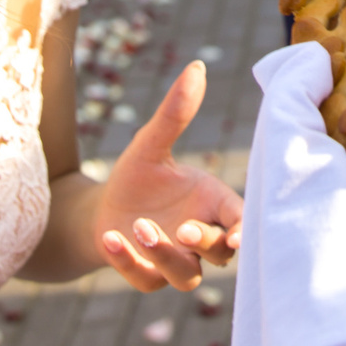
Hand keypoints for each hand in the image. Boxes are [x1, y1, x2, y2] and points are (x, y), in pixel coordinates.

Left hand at [90, 63, 241, 291]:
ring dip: (167, 255)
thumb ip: (175, 113)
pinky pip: (145, 279)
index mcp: (212, 205)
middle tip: (184, 228)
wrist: (102, 208)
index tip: (236, 233)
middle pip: (221, 255)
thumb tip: (196, 67)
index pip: (239, 222)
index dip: (243, 231)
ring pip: (187, 276)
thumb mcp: (151, 144)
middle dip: (205, 243)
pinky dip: (128, 262)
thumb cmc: (138, 176)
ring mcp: (176, 263)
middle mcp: (200, 239)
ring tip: (139, 226)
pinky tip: (111, 239)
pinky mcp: (146, 277)